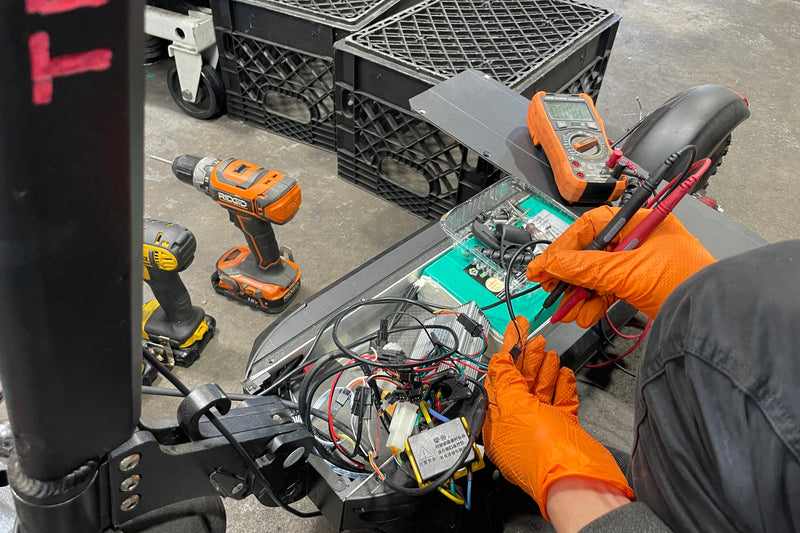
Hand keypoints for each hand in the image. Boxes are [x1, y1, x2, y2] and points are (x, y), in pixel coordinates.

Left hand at [483, 317, 633, 519]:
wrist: (579, 479)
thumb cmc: (542, 454)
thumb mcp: (514, 407)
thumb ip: (504, 380)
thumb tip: (497, 361)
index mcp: (497, 422)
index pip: (498, 379)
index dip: (506, 351)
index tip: (514, 329)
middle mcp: (519, 424)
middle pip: (521, 382)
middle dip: (527, 357)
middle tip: (533, 338)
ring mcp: (543, 426)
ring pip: (542, 389)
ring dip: (544, 368)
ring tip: (547, 351)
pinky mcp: (565, 428)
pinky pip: (562, 401)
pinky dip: (562, 385)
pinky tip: (563, 373)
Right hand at [527, 205, 714, 325]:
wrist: (710, 315)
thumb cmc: (686, 281)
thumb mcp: (624, 272)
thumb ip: (583, 267)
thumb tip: (551, 263)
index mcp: (637, 222)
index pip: (589, 228)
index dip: (563, 247)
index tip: (543, 266)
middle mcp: (637, 238)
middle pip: (590, 253)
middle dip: (569, 275)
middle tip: (551, 288)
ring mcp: (638, 263)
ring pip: (596, 275)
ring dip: (579, 294)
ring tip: (569, 309)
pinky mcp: (640, 285)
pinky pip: (608, 290)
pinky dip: (593, 303)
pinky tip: (585, 314)